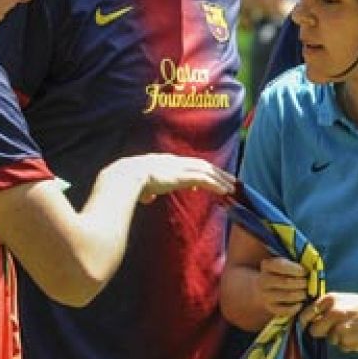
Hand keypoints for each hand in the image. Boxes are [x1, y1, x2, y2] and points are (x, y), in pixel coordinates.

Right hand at [109, 154, 234, 203]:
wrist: (124, 177)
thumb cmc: (126, 182)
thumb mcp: (139, 186)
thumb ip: (146, 191)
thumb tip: (147, 197)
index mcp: (164, 161)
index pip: (187, 164)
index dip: (199, 171)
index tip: (209, 178)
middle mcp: (174, 161)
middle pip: (202, 164)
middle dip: (217, 172)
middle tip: (230, 179)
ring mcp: (179, 167)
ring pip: (207, 171)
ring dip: (221, 179)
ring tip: (233, 187)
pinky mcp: (183, 176)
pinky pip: (205, 180)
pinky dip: (216, 185)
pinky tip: (225, 191)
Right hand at [254, 257, 309, 318]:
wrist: (268, 286)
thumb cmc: (283, 272)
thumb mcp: (288, 263)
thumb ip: (299, 263)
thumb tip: (314, 267)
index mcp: (267, 265)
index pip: (281, 265)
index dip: (296, 269)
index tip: (305, 272)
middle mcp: (263, 280)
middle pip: (285, 282)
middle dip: (301, 283)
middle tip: (308, 283)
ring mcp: (265, 295)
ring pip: (287, 295)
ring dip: (301, 294)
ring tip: (306, 292)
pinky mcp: (270, 307)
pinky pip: (284, 309)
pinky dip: (295, 307)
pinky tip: (301, 303)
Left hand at [300, 292, 357, 353]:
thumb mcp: (347, 299)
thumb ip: (329, 308)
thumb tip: (312, 320)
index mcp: (331, 299)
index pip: (306, 314)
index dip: (305, 322)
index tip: (306, 326)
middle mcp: (333, 313)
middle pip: (314, 331)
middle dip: (322, 332)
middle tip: (334, 330)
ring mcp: (340, 328)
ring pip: (330, 340)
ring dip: (339, 338)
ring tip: (354, 329)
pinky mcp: (347, 341)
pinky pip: (342, 347)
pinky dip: (349, 344)